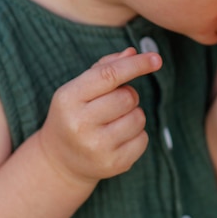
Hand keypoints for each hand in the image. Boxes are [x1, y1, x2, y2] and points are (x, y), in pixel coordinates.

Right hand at [36, 47, 161, 187]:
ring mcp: (96, 147)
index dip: (136, 65)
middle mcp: (80, 124)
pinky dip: (137, 134)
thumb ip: (106, 66)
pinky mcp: (113, 164)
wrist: (59, 161)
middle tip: (115, 102)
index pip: (109, 75)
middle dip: (129, 95)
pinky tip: (118, 138)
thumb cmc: (75, 113)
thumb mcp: (79, 87)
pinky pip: (143, 139)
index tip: (156, 58)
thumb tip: (133, 52)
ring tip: (114, 121)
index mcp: (69, 98)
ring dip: (133, 114)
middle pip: (128, 97)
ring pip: (138, 117)